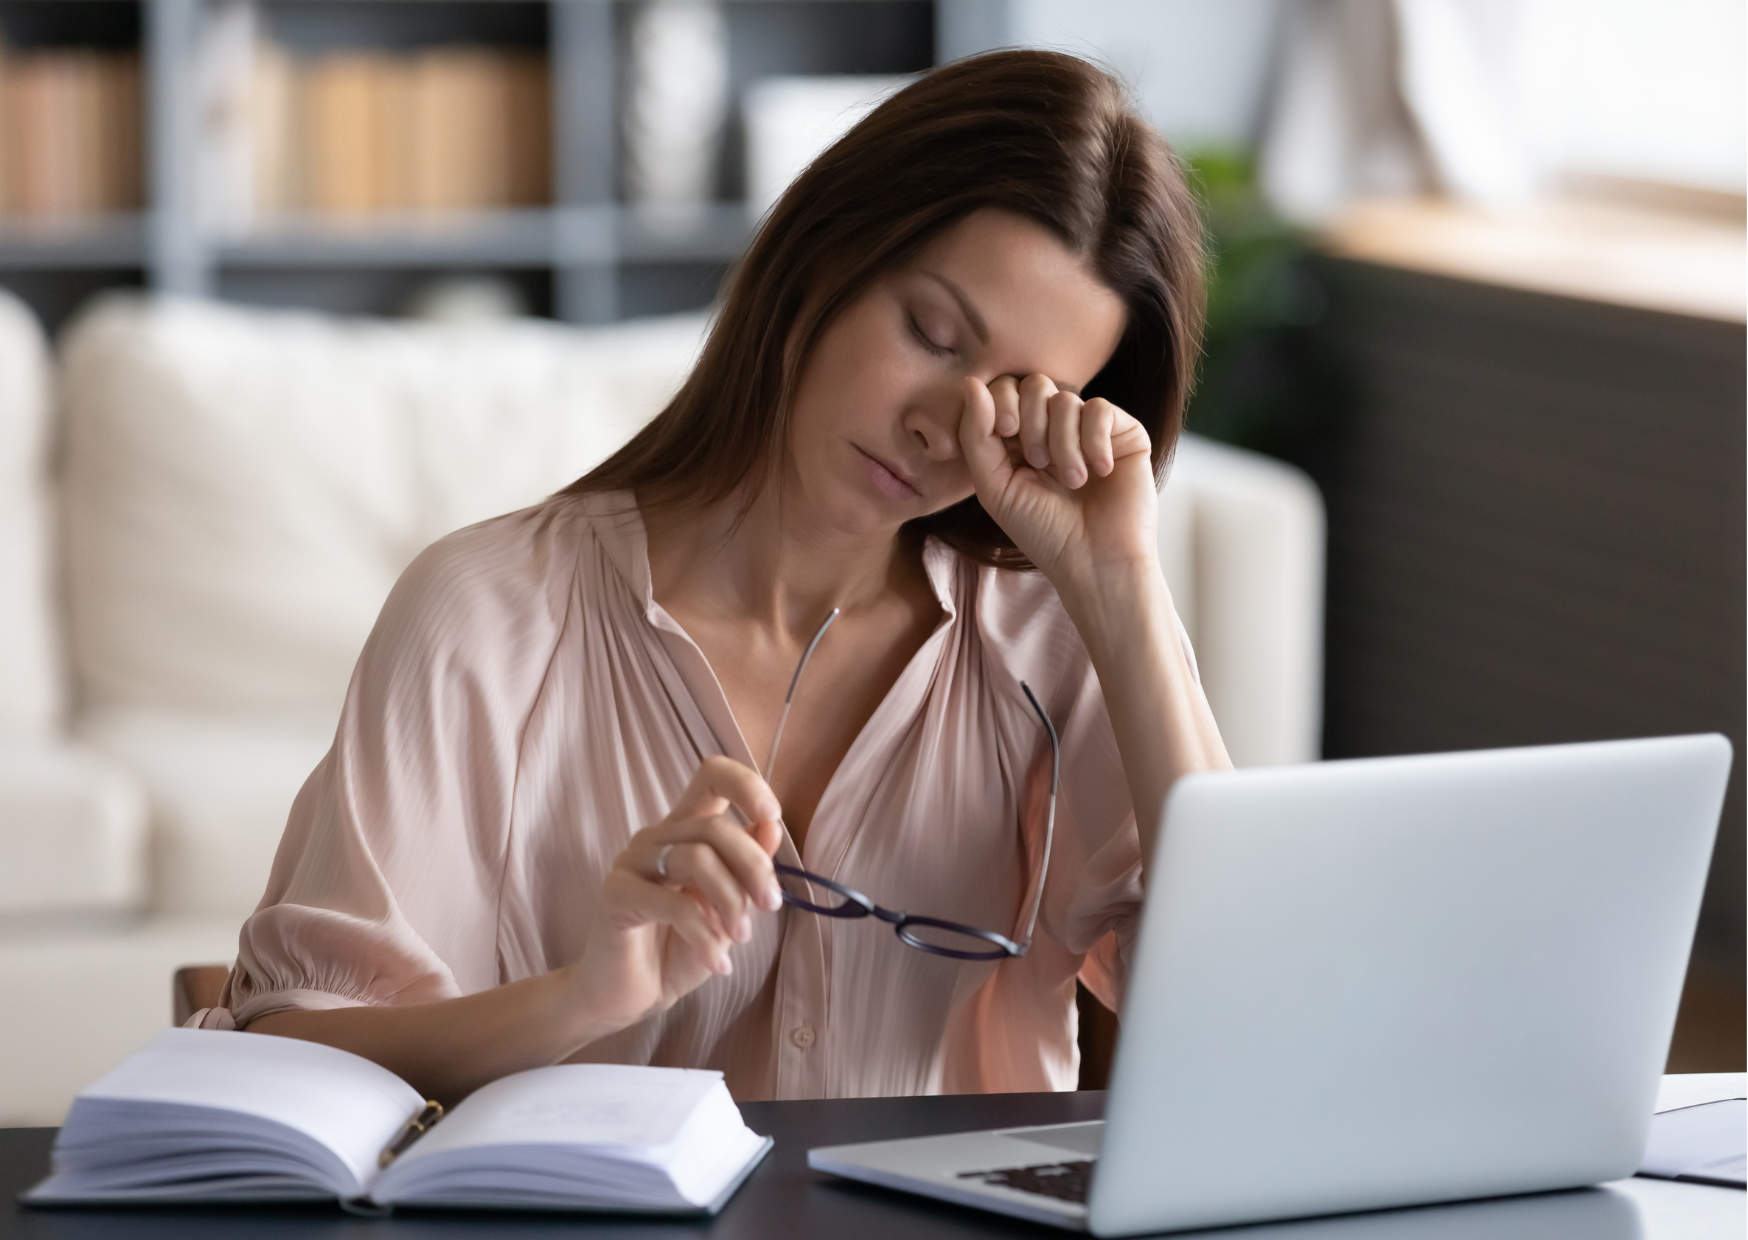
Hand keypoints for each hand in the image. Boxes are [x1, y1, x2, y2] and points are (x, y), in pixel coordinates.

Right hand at [562, 757, 784, 1034]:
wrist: (630, 996)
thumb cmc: (679, 949)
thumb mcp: (727, 909)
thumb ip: (746, 869)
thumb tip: (771, 828)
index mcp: (684, 831)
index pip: (711, 776)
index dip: (746, 786)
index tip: (772, 817)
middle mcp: (656, 837)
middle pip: (715, 827)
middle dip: (754, 867)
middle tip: (771, 906)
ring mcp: (631, 863)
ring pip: (696, 858)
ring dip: (731, 902)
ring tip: (739, 938)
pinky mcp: (615, 895)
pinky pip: (673, 904)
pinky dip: (705, 936)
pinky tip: (718, 964)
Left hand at [957, 374, 1159, 587]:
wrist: (1096, 562)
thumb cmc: (1043, 532)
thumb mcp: (995, 486)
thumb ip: (976, 435)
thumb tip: (971, 382)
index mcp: (1020, 439)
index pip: (1004, 390)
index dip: (1001, 401)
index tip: (1005, 432)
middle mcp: (1055, 429)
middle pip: (1034, 384)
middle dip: (1031, 421)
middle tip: (1039, 462)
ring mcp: (1090, 429)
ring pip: (1066, 399)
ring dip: (1063, 443)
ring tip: (1072, 482)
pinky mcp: (1124, 432)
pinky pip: (1101, 409)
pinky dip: (1094, 441)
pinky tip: (1099, 471)